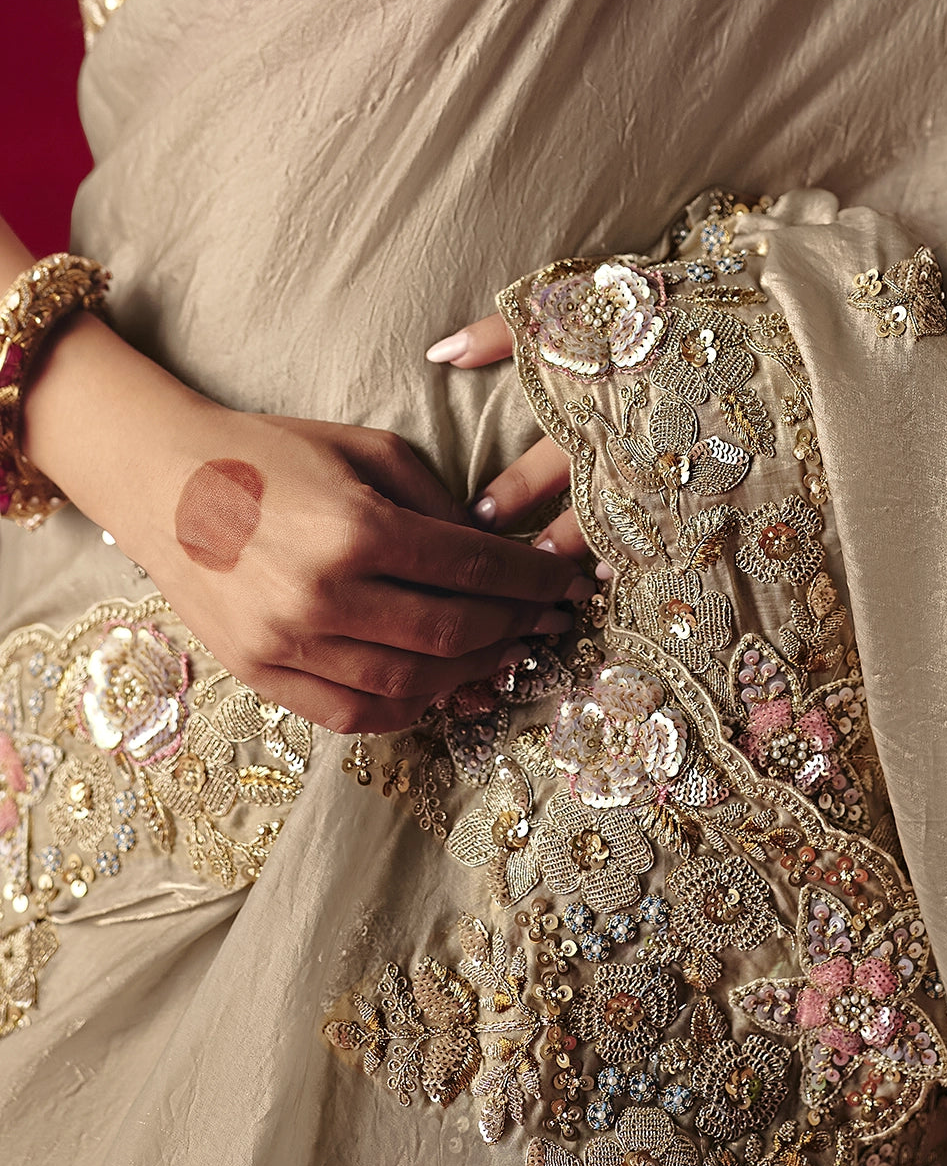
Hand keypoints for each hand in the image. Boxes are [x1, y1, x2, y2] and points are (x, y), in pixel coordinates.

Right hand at [23, 316, 592, 733]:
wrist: (161, 481)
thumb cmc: (268, 453)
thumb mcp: (364, 449)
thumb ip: (436, 503)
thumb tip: (498, 553)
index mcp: (354, 528)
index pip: (472, 569)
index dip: (533, 581)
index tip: (567, 584)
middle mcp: (323, 595)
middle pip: (452, 635)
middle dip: (516, 629)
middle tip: (548, 623)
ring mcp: (288, 645)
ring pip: (410, 686)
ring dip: (473, 675)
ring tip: (506, 655)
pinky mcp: (262, 675)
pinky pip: (353, 715)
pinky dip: (409, 710)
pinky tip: (441, 688)